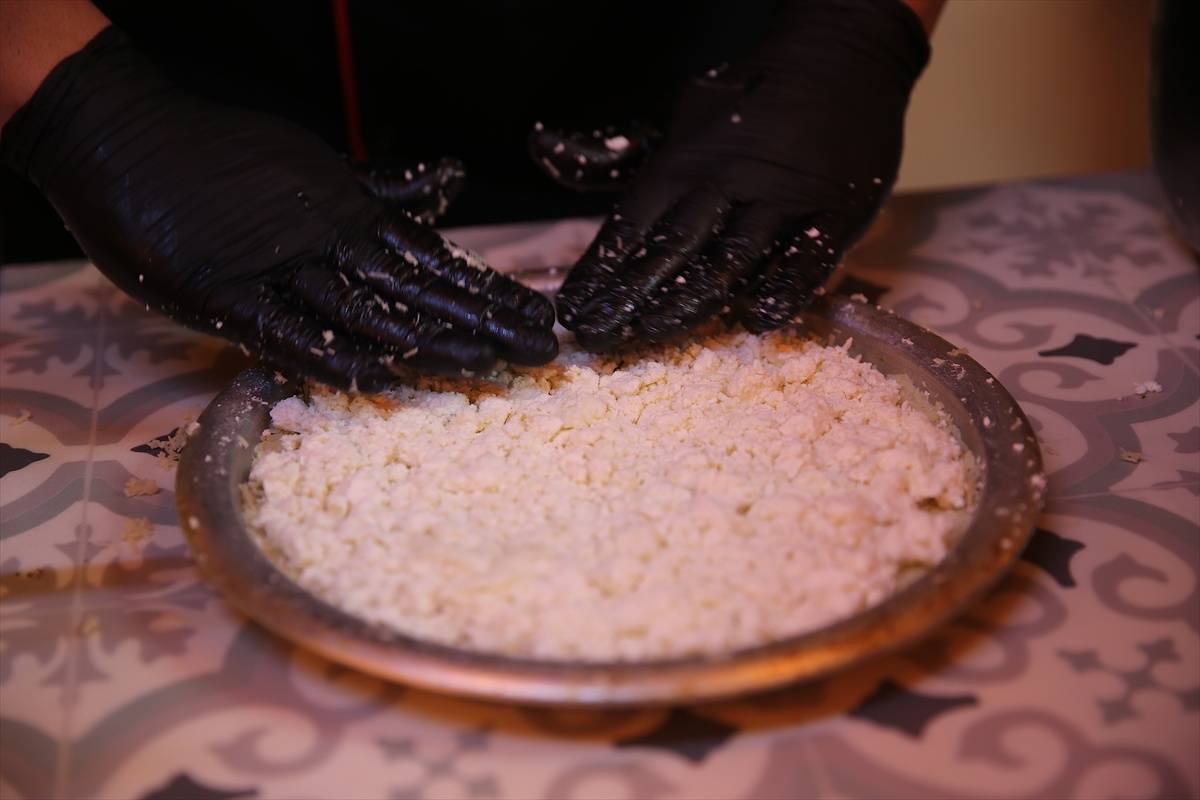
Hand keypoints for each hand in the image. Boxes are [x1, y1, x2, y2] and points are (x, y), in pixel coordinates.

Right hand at [1, 27, 556, 390]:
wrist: (121, 134)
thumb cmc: (219, 157)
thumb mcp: (313, 170)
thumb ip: (378, 189)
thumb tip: (446, 182)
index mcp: (349, 218)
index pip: (434, 265)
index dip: (489, 294)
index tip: (538, 319)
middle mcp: (326, 243)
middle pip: (420, 290)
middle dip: (485, 322)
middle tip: (543, 352)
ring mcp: (275, 269)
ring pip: (367, 311)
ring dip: (430, 339)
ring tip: (492, 364)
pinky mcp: (221, 294)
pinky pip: (281, 331)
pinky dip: (327, 353)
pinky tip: (380, 376)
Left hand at [530, 0, 928, 350]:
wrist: (842, 56)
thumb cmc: (754, 94)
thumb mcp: (684, 114)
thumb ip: (623, 150)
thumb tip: (544, 152)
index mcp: (687, 161)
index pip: (631, 225)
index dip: (599, 272)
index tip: (573, 308)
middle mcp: (728, 182)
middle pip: (671, 251)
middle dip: (629, 298)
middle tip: (599, 335)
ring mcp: (782, 200)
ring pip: (729, 260)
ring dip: (688, 303)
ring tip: (652, 334)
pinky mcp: (835, 213)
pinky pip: (805, 262)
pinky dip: (780, 292)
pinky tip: (755, 319)